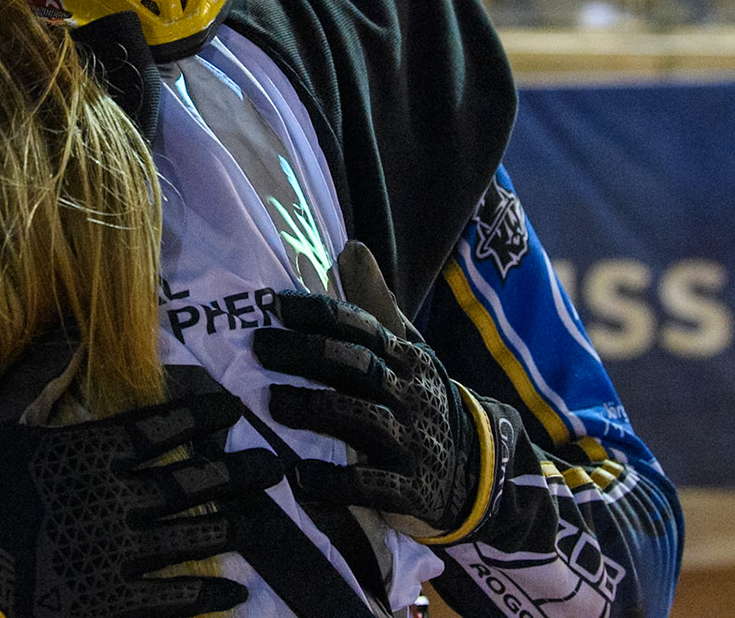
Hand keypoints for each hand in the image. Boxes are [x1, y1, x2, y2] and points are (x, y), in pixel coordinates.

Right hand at [0, 392, 279, 617]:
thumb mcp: (2, 423)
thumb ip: (42, 383)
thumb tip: (72, 340)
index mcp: (91, 450)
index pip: (162, 427)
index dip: (201, 418)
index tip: (234, 411)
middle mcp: (115, 497)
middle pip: (189, 481)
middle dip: (235, 474)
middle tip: (273, 468)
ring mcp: (115, 552)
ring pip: (190, 536)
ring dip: (229, 527)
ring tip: (260, 520)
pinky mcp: (106, 601)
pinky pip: (170, 599)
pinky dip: (206, 596)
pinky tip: (236, 594)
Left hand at [253, 243, 488, 541]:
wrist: (475, 468)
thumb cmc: (418, 399)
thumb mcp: (407, 350)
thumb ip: (375, 304)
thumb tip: (350, 248)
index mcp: (404, 358)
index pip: (360, 327)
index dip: (317, 314)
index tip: (274, 305)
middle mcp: (409, 393)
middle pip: (357, 365)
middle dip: (307, 353)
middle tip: (259, 346)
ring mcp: (412, 441)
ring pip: (362, 418)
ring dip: (315, 408)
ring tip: (274, 401)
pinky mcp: (412, 487)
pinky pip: (373, 484)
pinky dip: (337, 481)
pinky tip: (302, 475)